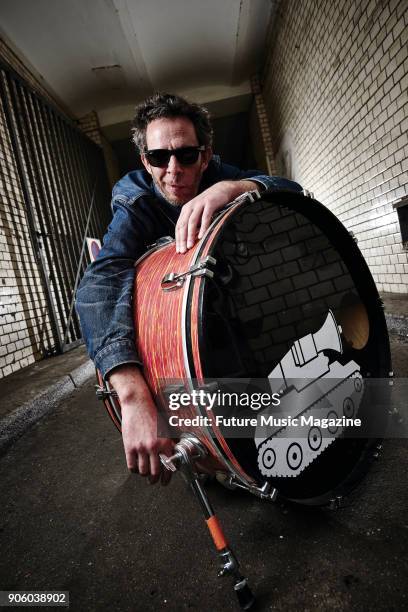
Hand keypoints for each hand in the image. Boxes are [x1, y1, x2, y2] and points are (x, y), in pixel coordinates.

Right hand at [108, 365, 173, 484]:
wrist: (138, 404)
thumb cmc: (152, 414)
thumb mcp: (165, 429)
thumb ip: (168, 443)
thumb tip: (171, 457)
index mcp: (165, 443)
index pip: (168, 467)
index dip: (167, 477)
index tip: (165, 481)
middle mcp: (154, 447)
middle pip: (155, 473)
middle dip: (155, 480)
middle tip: (154, 481)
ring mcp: (141, 448)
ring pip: (143, 471)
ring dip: (144, 475)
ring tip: (144, 474)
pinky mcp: (130, 447)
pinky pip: (131, 466)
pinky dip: (134, 469)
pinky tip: (135, 467)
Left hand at [175, 179, 258, 252]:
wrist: (222, 190)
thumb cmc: (210, 204)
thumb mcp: (199, 213)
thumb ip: (194, 224)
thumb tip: (190, 240)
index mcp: (186, 210)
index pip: (179, 226)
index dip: (178, 239)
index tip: (179, 250)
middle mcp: (190, 206)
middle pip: (183, 225)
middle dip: (182, 239)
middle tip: (183, 250)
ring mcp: (199, 204)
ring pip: (192, 221)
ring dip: (190, 235)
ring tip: (190, 245)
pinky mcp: (209, 203)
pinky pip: (205, 217)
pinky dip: (203, 227)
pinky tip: (202, 235)